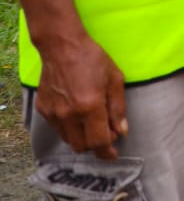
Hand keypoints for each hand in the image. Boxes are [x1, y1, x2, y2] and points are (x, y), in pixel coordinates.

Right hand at [34, 34, 126, 159]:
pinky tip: (77, 113)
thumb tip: (122, 131)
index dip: (108, 151)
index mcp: (90, 107)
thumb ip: (118, 108)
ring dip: (82, 138)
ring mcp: (54, 113)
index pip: (99, 142)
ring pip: (68, 140)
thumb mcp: (115, 79)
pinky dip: (69, 128)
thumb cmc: (93, 59)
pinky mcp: (43, 110)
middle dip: (96, 145)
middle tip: (105, 133)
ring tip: (91, 123)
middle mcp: (69, 114)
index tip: (113, 153)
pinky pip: (58, 129)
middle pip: (82, 146)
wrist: (62, 47)